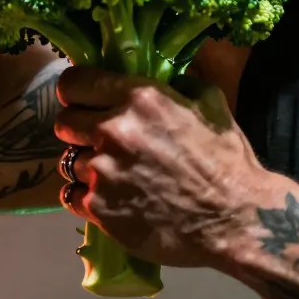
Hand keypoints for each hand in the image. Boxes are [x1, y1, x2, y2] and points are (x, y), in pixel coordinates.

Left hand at [51, 67, 261, 269]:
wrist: (234, 219)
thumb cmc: (227, 161)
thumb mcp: (212, 106)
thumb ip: (180, 85)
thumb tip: (164, 78)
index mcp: (139, 99)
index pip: (75, 83)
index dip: (76, 91)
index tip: (83, 100)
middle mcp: (113, 131)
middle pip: (64, 122)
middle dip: (79, 128)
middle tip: (99, 140)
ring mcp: (102, 172)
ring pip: (69, 161)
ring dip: (87, 165)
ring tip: (113, 175)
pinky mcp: (98, 208)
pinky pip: (71, 195)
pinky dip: (86, 196)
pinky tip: (109, 197)